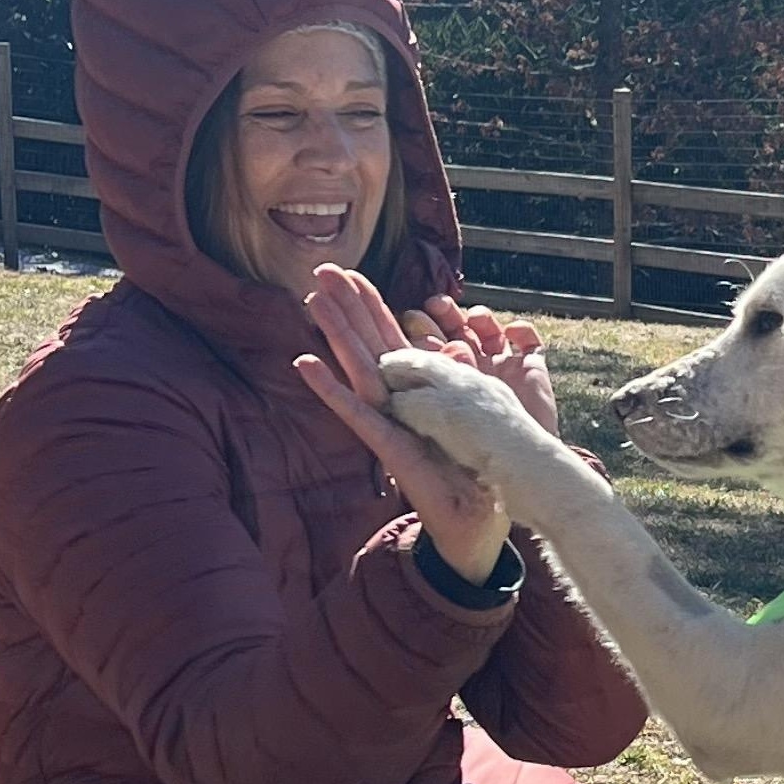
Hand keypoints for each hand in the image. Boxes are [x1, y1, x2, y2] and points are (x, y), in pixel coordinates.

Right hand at [296, 265, 511, 585]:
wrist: (478, 515)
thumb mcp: (472, 412)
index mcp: (417, 389)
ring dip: (334, 333)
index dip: (371, 306)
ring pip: (356, 367)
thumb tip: (456, 345)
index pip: (390, 338)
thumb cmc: (474, 468)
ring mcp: (387, 421)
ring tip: (312, 299)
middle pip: (367, 343)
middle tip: (321, 268)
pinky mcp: (385, 444)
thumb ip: (457, 378)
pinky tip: (304, 362)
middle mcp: (396, 400)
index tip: (352, 273)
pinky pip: (354, 411)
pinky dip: (330, 388)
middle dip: (346, 306)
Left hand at [399, 294, 559, 434]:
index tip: (413, 316)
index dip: (423, 328)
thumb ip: (413, 390)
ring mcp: (504, 369)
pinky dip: (521, 330)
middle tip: (436, 305)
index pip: (433, 346)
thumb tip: (385, 365)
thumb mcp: (434, 411)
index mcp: (450, 382)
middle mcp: (476, 372)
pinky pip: (529, 342)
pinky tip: (512, 330)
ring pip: (490, 331)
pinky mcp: (532, 370)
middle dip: (447, 315)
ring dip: (481, 318)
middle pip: (459, 332)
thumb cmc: (472, 445)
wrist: (519, 463)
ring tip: (475, 316)